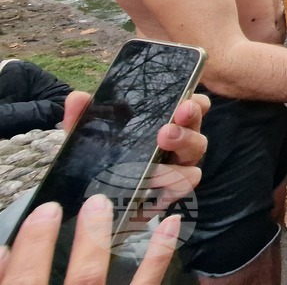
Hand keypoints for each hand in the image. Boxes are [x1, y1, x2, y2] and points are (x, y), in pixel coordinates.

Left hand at [0, 91, 210, 283]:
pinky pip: (181, 189)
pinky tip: (152, 184)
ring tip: (159, 155)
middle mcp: (179, 145)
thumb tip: (78, 97)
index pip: (194, 107)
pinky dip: (169, 186)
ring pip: (194, 162)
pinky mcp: (170, 195)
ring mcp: (178, 170)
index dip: (195, 104)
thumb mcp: (88, 136)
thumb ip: (84, 117)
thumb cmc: (99, 158)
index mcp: (167, 122)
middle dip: (187, 128)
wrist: (91, 199)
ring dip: (180, 156)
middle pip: (197, 133)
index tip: (184, 102)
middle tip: (169, 127)